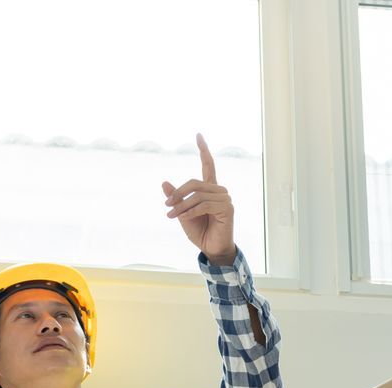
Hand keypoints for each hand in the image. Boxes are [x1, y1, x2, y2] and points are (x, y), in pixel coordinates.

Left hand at [162, 134, 234, 264]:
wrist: (211, 249)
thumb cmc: (199, 232)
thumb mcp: (182, 213)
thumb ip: (176, 198)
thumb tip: (164, 183)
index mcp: (210, 190)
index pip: (208, 165)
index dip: (204, 150)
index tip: (198, 135)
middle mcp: (219, 191)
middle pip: (195, 183)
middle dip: (178, 194)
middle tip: (166, 205)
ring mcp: (225, 199)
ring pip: (198, 195)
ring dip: (182, 206)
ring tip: (172, 215)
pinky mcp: (227, 208)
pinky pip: (203, 205)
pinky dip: (190, 211)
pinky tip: (182, 218)